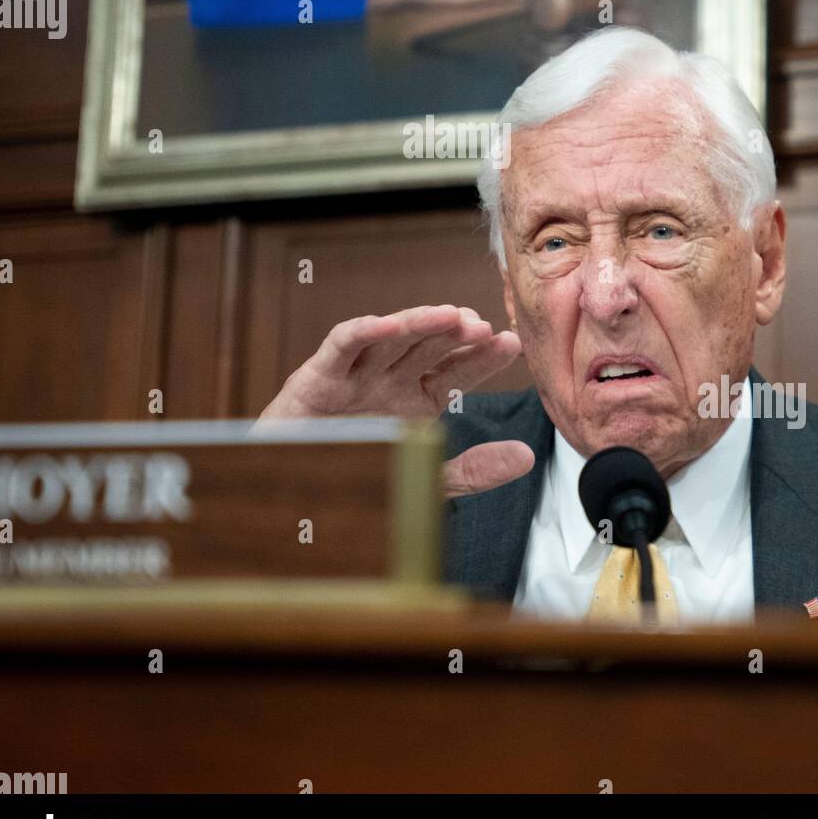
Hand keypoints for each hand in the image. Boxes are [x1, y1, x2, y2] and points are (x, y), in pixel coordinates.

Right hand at [253, 304, 534, 499]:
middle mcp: (389, 381)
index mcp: (416, 400)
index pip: (457, 371)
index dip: (482, 357)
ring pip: (391, 338)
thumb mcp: (424, 481)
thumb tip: (528, 457)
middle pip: (428, 347)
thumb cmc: (354, 484)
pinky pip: (341, 348)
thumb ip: (473, 471)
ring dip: (418, 323)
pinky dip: (361, 332)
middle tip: (483, 325)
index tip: (512, 344)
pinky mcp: (318, 378)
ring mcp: (355, 377)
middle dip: (455, 333)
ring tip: (450, 315)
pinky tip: (385, 323)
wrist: (289, 503)